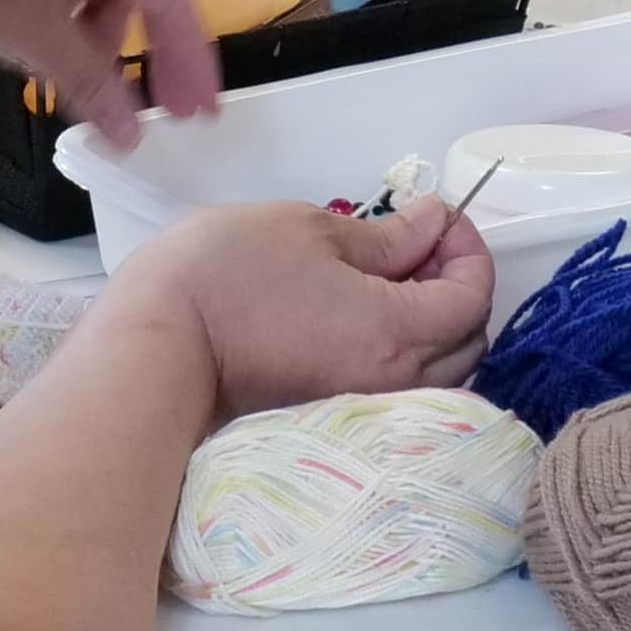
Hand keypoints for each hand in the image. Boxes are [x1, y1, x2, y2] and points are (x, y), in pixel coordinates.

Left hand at [0, 0, 230, 147]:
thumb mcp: (40, 39)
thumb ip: (96, 87)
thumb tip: (130, 138)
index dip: (189, 60)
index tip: (200, 113)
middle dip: (142, 59)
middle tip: (155, 116)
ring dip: (95, 48)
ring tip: (76, 91)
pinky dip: (63, 28)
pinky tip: (45, 61)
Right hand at [141, 195, 497, 409]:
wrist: (156, 343)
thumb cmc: (225, 275)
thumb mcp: (310, 229)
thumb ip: (386, 236)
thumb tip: (431, 227)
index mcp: (396, 331)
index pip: (474, 295)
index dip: (468, 247)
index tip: (436, 217)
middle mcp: (394, 382)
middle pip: (468, 340)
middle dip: (458, 284)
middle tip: (420, 243)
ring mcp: (363, 406)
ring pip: (438, 372)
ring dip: (434, 322)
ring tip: (392, 277)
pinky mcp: (333, 414)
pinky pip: (400, 388)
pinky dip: (405, 350)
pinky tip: (366, 313)